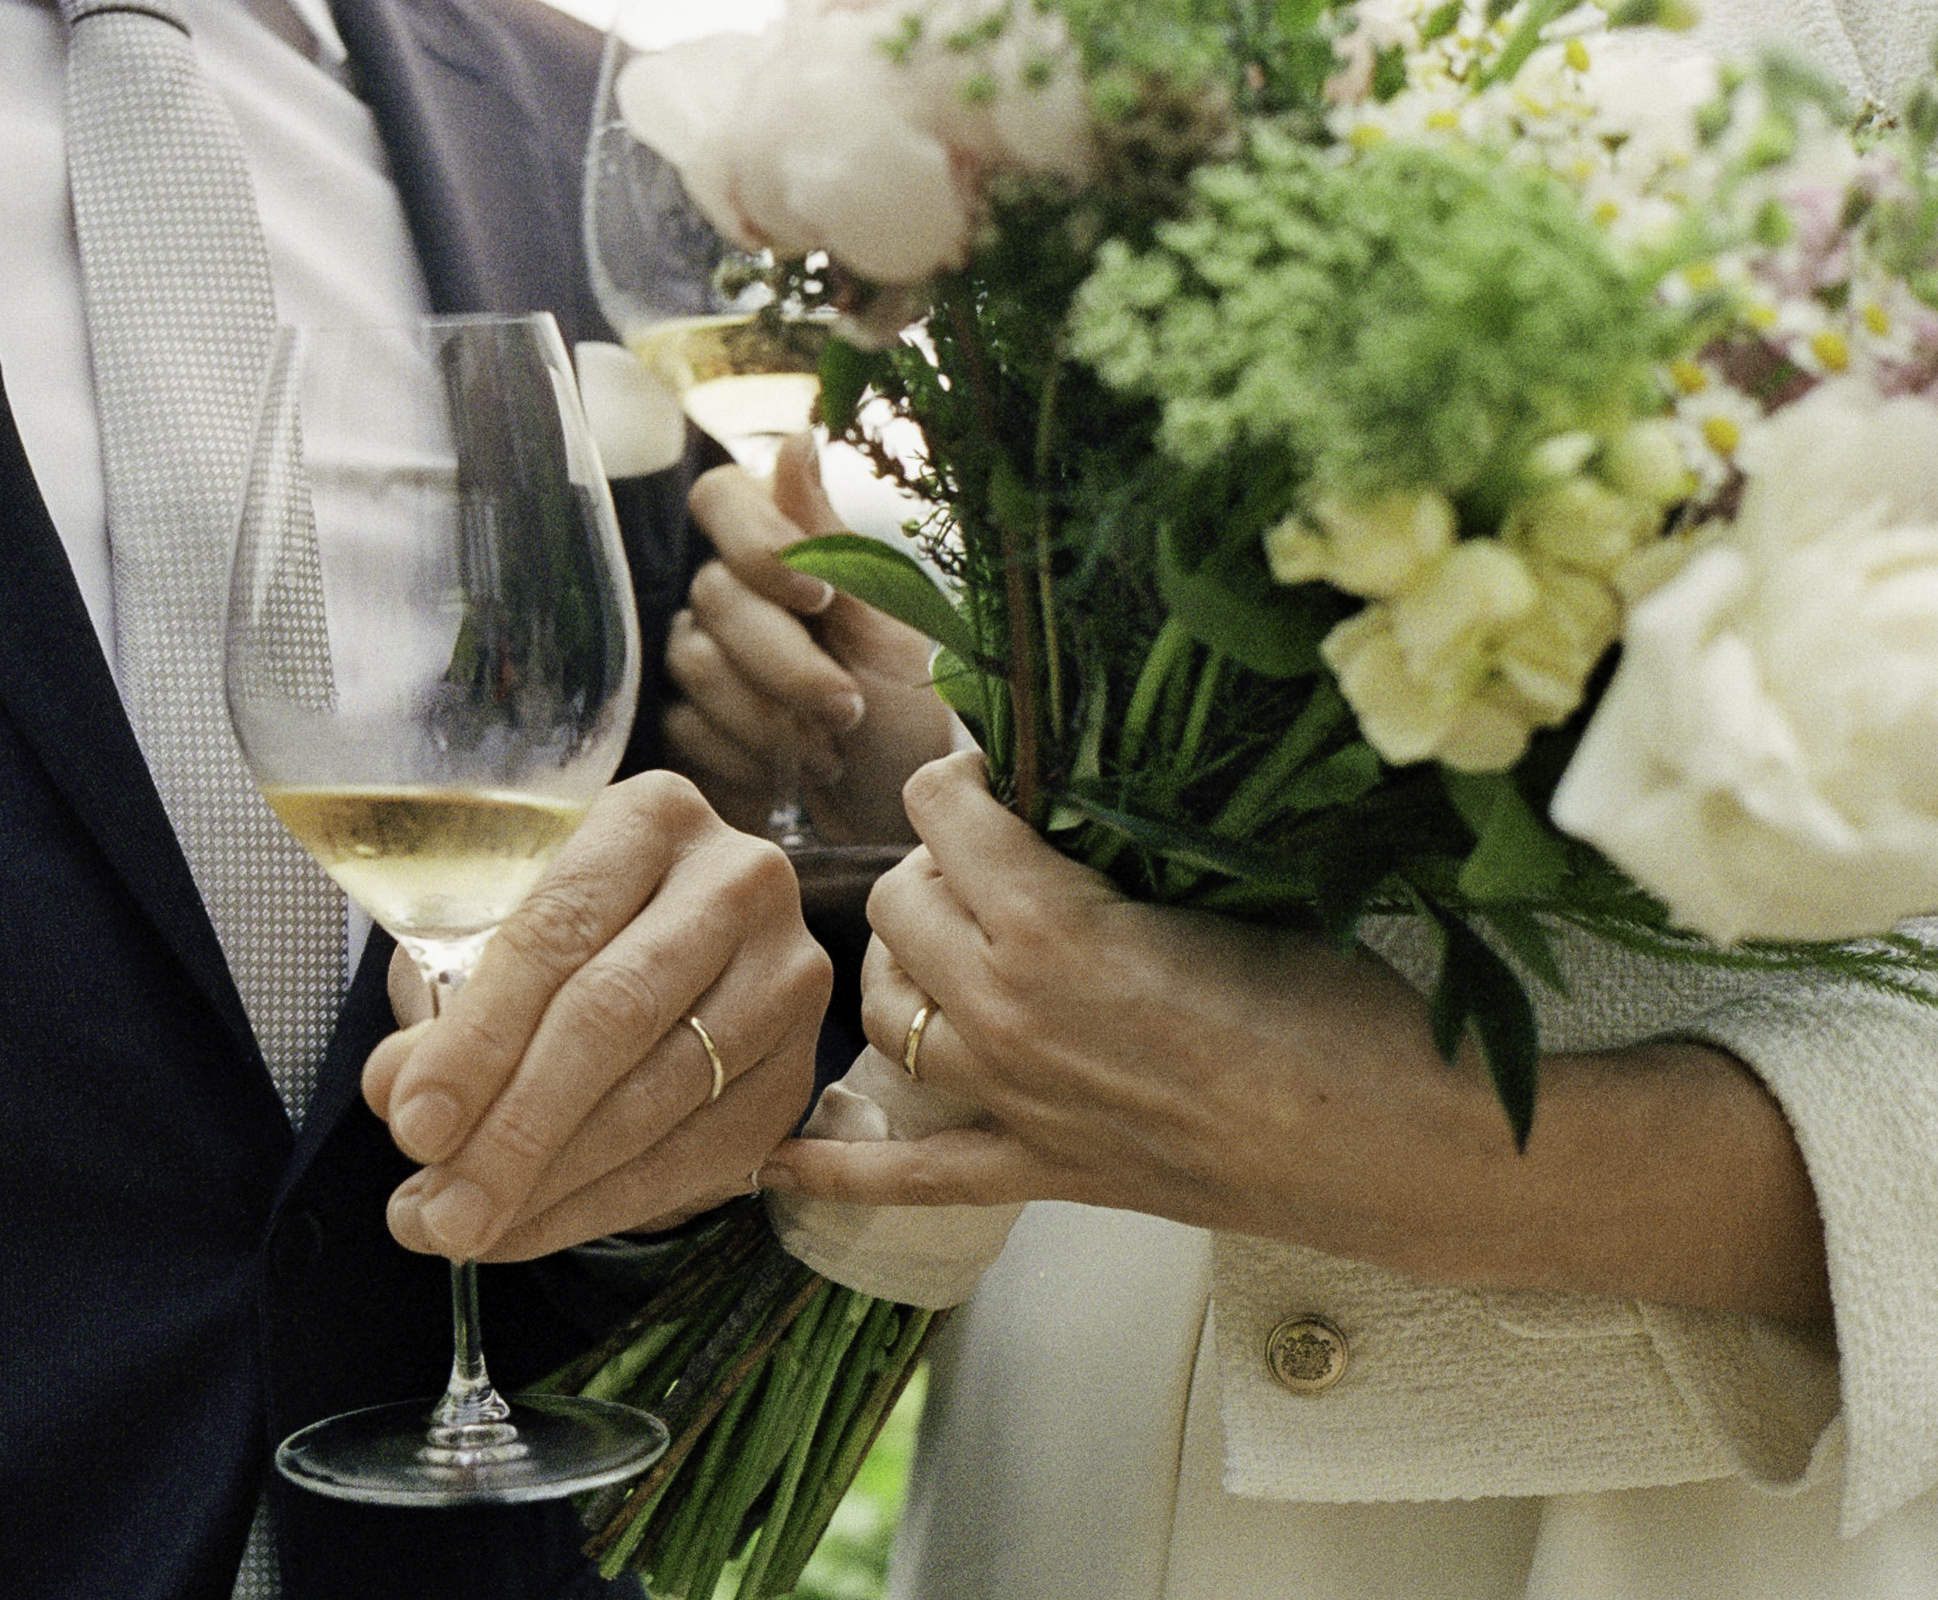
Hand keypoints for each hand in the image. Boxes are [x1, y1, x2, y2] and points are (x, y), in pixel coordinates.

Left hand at [362, 771, 829, 1261]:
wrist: (681, 946)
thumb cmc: (568, 931)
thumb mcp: (494, 932)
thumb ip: (444, 1005)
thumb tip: (398, 1096)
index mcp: (651, 817)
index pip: (555, 933)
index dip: (479, 1039)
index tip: (412, 1124)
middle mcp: (739, 882)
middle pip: (615, 1016)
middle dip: (516, 1130)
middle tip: (440, 1214)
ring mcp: (786, 976)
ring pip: (663, 1096)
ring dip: (553, 1184)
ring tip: (463, 1232)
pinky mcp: (801, 1067)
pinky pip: (702, 1155)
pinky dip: (607, 1205)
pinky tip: (532, 1228)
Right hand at [664, 434, 955, 843]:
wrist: (899, 809)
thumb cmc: (911, 712)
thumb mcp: (889, 626)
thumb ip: (831, 538)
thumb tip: (796, 436)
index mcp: (786, 551)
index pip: (721, 498)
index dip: (755, 542)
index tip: (815, 596)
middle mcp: (735, 592)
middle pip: (713, 595)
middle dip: (785, 663)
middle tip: (846, 709)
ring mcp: (704, 657)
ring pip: (694, 665)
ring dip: (769, 718)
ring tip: (830, 752)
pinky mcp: (688, 724)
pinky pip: (683, 728)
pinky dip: (745, 760)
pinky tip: (788, 778)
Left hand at [758, 753, 1829, 1321]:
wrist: (1399, 1143)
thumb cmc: (1338, 1005)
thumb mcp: (1222, 889)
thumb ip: (1119, 849)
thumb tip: (1056, 800)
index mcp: (1054, 924)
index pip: (945, 814)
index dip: (960, 778)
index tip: (987, 770)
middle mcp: (1008, 1011)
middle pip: (897, 904)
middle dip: (932, 861)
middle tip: (990, 854)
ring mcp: (1016, 1100)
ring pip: (889, 1011)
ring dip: (901, 963)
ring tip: (945, 938)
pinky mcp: (1044, 1172)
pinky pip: (912, 1177)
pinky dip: (841, 1172)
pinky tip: (777, 1167)